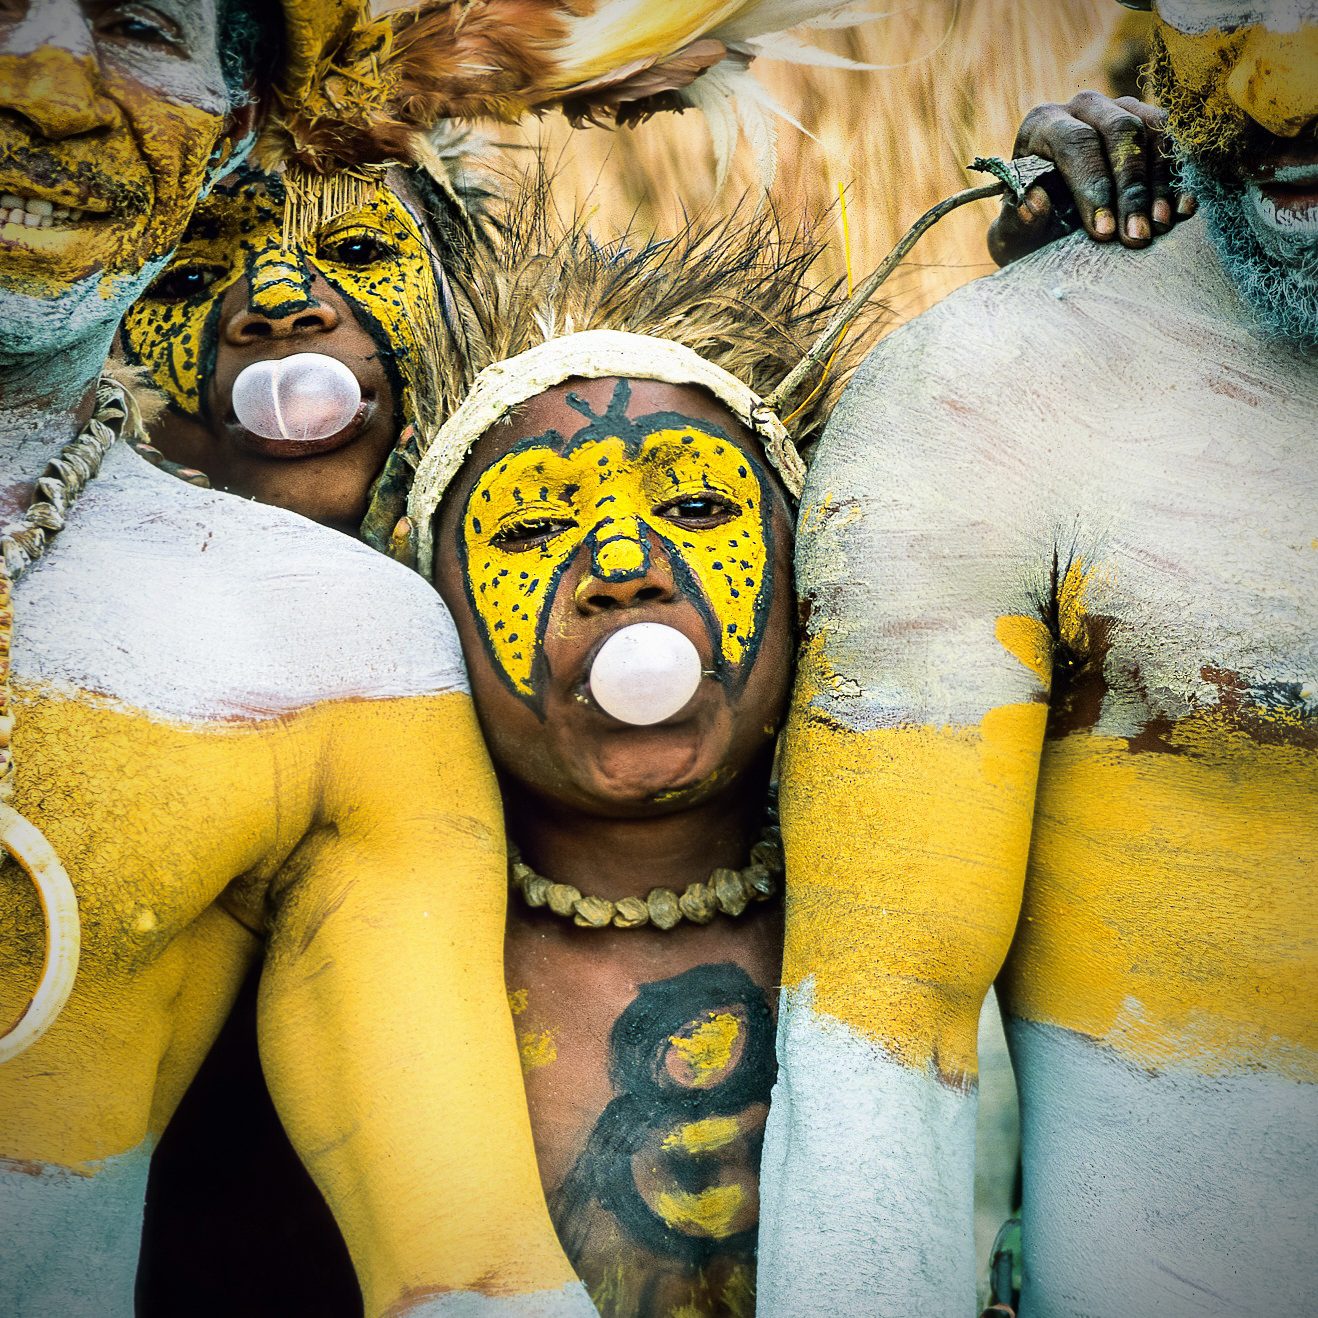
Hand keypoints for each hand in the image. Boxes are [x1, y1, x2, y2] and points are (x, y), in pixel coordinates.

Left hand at [989, 91, 1196, 266]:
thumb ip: (1018, 220)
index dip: (1093, 185)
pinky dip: (1177, 175)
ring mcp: (1122, 108)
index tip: (1104, 231)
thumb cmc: (1030, 224)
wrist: (1050, 217)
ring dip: (1159, 183)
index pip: (1075, 143)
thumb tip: (1034, 203)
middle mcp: (1084, 106)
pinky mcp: (1150, 121)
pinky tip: (1181, 209)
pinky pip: (1173, 139)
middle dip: (1130, 188)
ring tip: (1160, 226)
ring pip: (1152, 132)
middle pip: (1120, 132)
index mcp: (1043, 124)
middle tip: (1136, 235)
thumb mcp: (1014, 231)